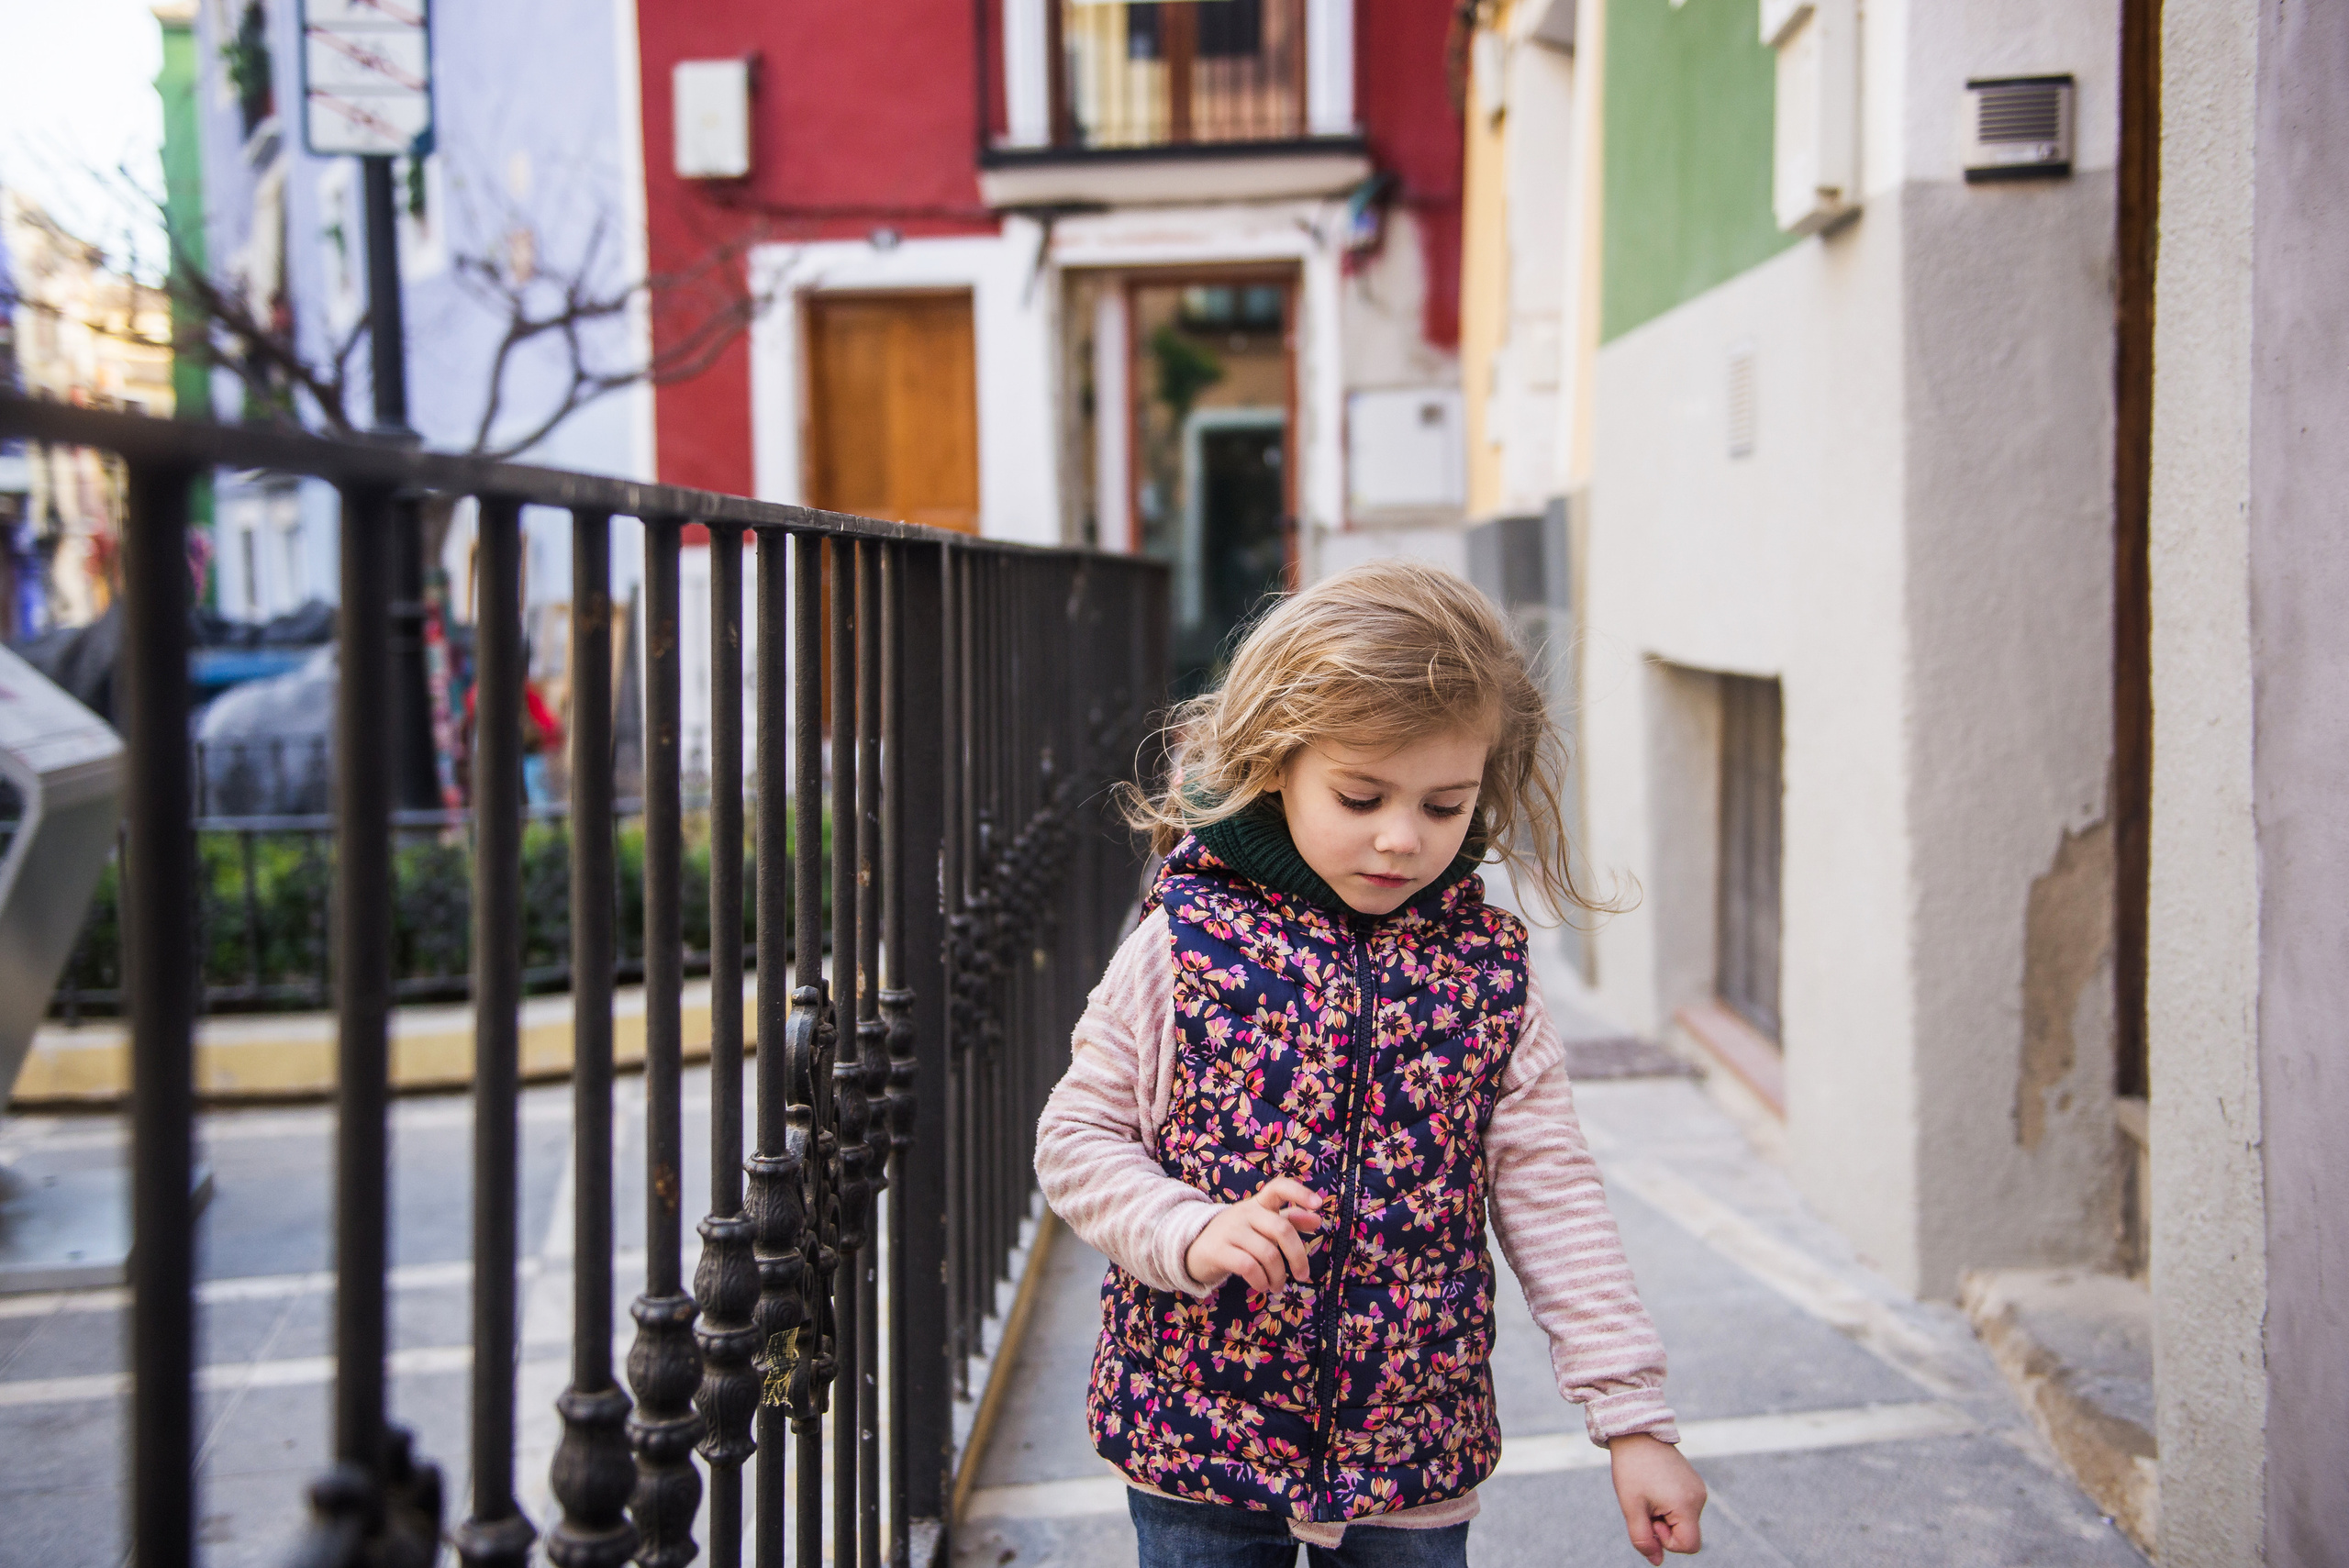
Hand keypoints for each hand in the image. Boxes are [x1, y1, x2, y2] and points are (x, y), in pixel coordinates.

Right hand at [1183, 1179, 1324, 1295]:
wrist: (1192, 1248)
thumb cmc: (1236, 1237)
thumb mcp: (1260, 1226)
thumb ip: (1288, 1221)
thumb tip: (1317, 1220)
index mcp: (1258, 1204)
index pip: (1278, 1187)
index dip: (1299, 1193)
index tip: (1319, 1205)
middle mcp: (1245, 1212)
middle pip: (1281, 1229)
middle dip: (1298, 1256)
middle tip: (1302, 1275)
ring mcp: (1230, 1230)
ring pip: (1267, 1253)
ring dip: (1278, 1276)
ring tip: (1277, 1286)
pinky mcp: (1218, 1250)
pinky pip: (1248, 1266)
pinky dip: (1261, 1281)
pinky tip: (1262, 1286)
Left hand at [1609, 1432, 1704, 1562]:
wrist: (1636, 1433)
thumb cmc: (1631, 1469)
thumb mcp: (1631, 1508)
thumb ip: (1643, 1539)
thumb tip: (1657, 1561)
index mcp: (1686, 1505)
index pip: (1689, 1546)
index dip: (1667, 1541)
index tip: (1650, 1519)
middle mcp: (1699, 1497)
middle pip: (1687, 1534)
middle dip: (1664, 1527)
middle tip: (1646, 1504)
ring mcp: (1699, 1488)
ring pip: (1684, 1521)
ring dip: (1666, 1516)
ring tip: (1650, 1492)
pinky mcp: (1694, 1482)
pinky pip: (1684, 1507)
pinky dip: (1669, 1506)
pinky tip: (1655, 1486)